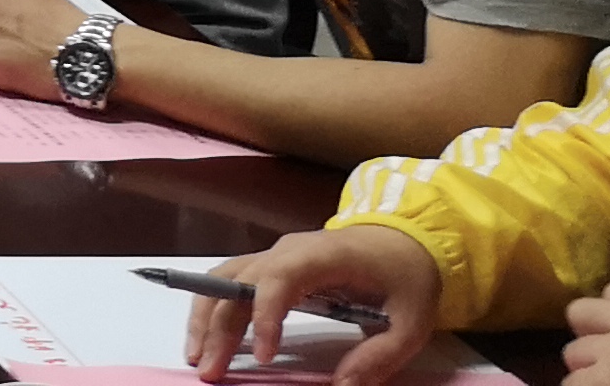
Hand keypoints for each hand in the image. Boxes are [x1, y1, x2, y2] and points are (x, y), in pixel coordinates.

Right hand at [183, 230, 443, 385]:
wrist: (403, 238)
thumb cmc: (407, 276)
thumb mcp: (412, 320)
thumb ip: (380, 356)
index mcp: (322, 255)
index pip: (279, 278)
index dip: (265, 315)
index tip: (265, 358)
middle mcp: (287, 250)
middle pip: (239, 282)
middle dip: (219, 327)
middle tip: (209, 372)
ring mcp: (274, 255)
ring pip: (224, 280)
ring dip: (205, 318)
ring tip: (196, 358)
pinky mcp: (271, 267)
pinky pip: (230, 282)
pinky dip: (212, 309)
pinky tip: (205, 339)